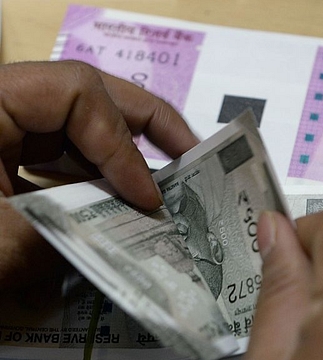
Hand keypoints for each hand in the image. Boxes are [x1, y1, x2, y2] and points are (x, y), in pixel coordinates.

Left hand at [0, 61, 198, 291]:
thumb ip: (67, 232)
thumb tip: (130, 229)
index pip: (76, 94)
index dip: (122, 144)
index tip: (148, 199)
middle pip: (85, 93)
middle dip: (144, 122)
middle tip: (192, 153)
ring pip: (74, 126)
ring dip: (122, 153)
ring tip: (165, 181)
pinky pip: (55, 159)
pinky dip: (91, 180)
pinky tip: (115, 206)